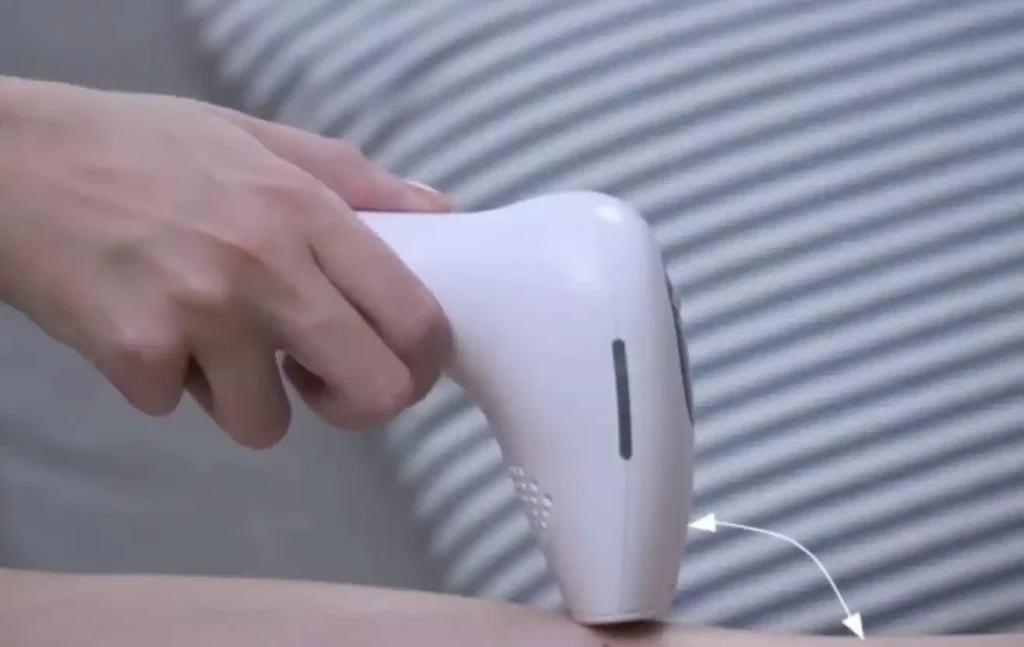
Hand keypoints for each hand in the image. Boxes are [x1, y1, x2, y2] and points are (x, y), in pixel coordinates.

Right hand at [0, 77, 452, 447]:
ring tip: (205, 336)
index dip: (423, 364)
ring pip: (267, 425)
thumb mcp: (259, 140)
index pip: (414, 317)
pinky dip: (167, 382)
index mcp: (306, 211)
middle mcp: (265, 265)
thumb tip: (439, 214)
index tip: (400, 368)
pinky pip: (180, 408)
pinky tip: (144, 325)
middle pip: (374, 391)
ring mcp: (200, 315)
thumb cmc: (144, 149)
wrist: (13, 161)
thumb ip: (358, 182)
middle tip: (319, 379)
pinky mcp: (134, 354)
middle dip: (355, 403)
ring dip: (243, 396)